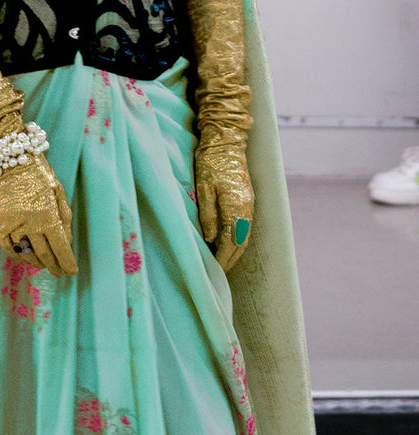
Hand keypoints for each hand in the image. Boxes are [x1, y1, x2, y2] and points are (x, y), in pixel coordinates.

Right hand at [0, 154, 76, 277]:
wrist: (6, 157)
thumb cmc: (37, 172)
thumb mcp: (57, 190)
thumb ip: (64, 217)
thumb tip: (67, 243)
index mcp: (48, 214)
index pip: (61, 247)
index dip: (67, 262)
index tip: (71, 272)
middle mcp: (30, 223)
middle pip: (45, 254)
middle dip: (54, 266)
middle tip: (59, 272)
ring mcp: (12, 225)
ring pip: (27, 254)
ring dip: (37, 263)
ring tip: (44, 265)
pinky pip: (9, 249)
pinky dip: (19, 257)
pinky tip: (25, 259)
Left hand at [194, 142, 253, 272]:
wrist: (227, 141)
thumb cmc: (211, 163)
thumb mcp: (204, 189)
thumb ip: (208, 215)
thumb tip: (210, 239)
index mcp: (235, 207)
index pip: (229, 242)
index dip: (222, 259)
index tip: (213, 271)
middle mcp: (246, 209)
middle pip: (240, 244)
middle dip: (229, 261)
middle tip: (217, 275)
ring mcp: (249, 205)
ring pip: (244, 237)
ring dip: (234, 253)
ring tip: (222, 264)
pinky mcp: (247, 201)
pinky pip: (244, 228)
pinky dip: (237, 241)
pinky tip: (227, 246)